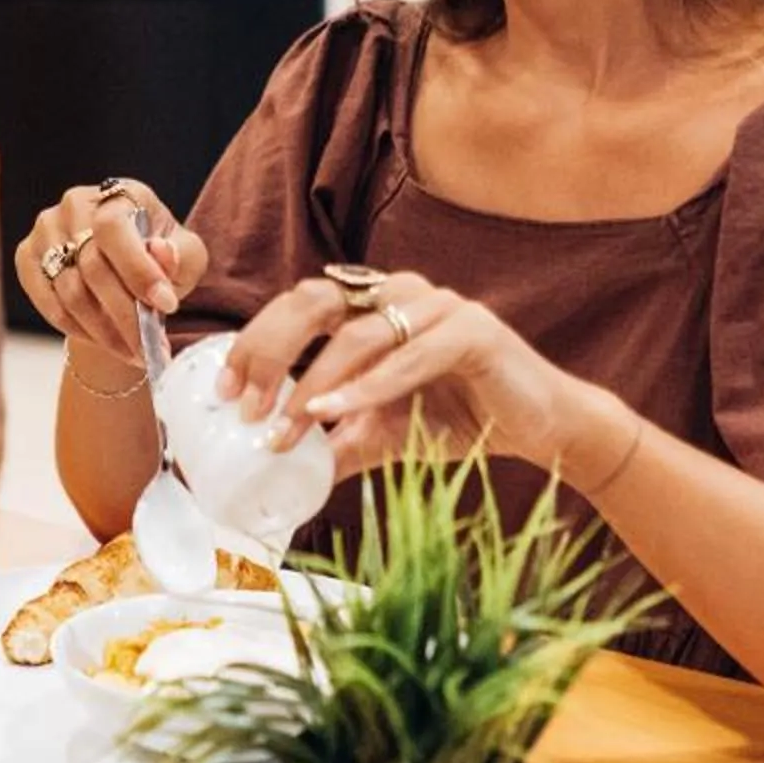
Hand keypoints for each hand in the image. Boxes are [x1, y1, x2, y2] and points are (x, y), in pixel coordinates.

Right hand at [11, 178, 209, 362]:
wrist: (123, 267)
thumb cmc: (159, 258)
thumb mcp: (186, 255)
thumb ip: (181, 255)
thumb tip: (161, 252)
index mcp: (119, 195)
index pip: (113, 228)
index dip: (137, 269)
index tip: (166, 306)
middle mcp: (75, 206)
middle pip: (92, 267)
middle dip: (126, 315)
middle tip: (150, 348)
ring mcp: (46, 230)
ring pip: (70, 292)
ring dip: (104, 331)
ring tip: (133, 352)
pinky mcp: (27, 257)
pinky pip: (49, 303)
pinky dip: (78, 329)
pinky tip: (104, 341)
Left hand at [220, 270, 635, 487]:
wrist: (540, 429)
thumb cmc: (460, 419)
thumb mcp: (382, 434)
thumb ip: (335, 442)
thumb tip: (277, 470)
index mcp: (372, 305)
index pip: (297, 307)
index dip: (256, 344)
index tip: (224, 392)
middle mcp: (398, 293)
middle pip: (315, 302)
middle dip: (270, 353)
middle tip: (243, 405)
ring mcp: (438, 305)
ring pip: (359, 333)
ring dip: (316, 384)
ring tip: (284, 429)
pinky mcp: (473, 329)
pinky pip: (410, 355)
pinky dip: (368, 387)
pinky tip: (336, 413)